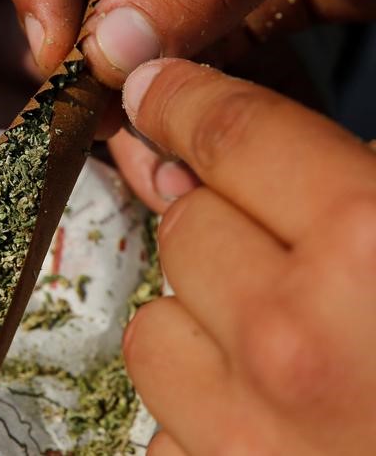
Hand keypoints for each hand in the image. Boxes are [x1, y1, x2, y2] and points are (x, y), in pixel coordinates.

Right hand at [6, 0, 375, 212]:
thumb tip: (107, 49)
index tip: (58, 53)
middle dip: (92, 63)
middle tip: (100, 131)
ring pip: (144, 40)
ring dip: (144, 110)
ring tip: (158, 174)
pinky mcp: (250, 9)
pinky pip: (204, 63)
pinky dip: (202, 115)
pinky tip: (201, 166)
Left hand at [120, 58, 375, 454]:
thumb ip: (365, 189)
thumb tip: (239, 155)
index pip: (232, 135)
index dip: (185, 99)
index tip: (155, 89)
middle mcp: (294, 339)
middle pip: (184, 226)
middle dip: (216, 220)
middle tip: (273, 244)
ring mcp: (243, 437)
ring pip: (154, 323)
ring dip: (200, 318)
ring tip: (277, 344)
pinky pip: (163, 419)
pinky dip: (204, 408)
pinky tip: (272, 424)